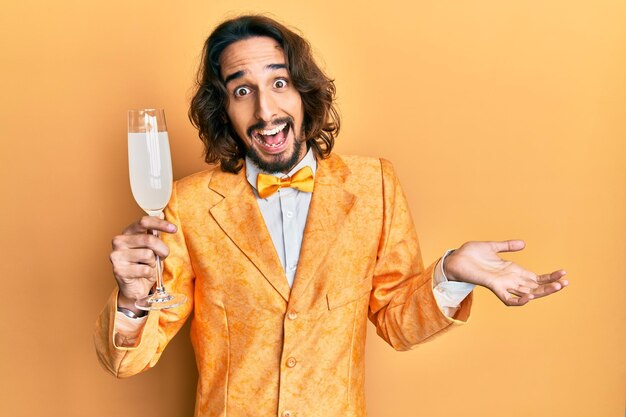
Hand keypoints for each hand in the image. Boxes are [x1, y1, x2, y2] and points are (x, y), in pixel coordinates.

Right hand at [109, 215, 176, 312]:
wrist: (135, 287)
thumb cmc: (144, 264)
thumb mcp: (152, 247)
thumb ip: (154, 232)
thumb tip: (161, 213)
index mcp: (127, 232)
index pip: (144, 221)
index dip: (160, 224)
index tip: (174, 229)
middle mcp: (118, 242)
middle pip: (149, 239)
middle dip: (162, 249)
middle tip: (163, 255)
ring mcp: (116, 256)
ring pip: (148, 255)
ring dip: (153, 263)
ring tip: (148, 266)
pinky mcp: (118, 270)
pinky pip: (145, 270)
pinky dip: (149, 274)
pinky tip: (143, 275)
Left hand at [443, 240, 567, 305]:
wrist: (455, 258)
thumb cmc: (471, 253)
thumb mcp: (493, 247)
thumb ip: (507, 246)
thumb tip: (523, 243)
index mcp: (512, 270)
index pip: (535, 277)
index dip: (549, 277)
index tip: (563, 273)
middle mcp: (509, 279)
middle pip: (535, 286)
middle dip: (551, 285)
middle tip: (566, 282)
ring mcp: (503, 284)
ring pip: (527, 293)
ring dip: (542, 292)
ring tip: (557, 287)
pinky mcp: (493, 286)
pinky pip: (508, 299)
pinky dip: (519, 300)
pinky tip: (530, 296)